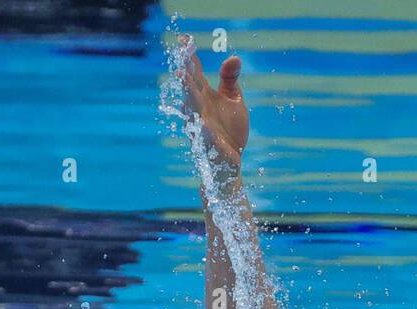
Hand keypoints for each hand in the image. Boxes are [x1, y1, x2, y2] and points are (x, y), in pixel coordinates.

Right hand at [177, 36, 247, 170]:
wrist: (231, 161)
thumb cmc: (230, 129)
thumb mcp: (233, 100)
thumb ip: (230, 79)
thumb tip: (234, 57)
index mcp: (205, 96)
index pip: (195, 73)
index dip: (190, 57)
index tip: (184, 39)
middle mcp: (200, 109)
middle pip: (190, 90)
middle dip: (186, 75)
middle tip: (182, 60)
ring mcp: (202, 127)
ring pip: (192, 111)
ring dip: (188, 96)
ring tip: (185, 81)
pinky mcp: (210, 145)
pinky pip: (205, 138)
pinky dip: (203, 131)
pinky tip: (203, 124)